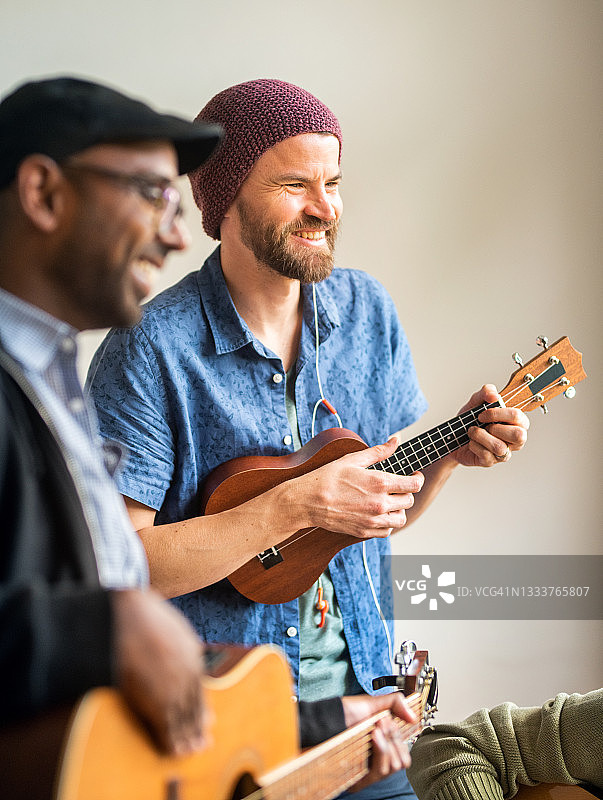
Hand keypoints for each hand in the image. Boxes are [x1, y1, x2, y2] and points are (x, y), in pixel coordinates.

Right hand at [111, 589, 207, 754]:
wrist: (128, 615)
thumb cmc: (146, 614)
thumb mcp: (175, 628)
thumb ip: (184, 645)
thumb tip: (188, 653)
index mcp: (193, 658)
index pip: (200, 691)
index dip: (203, 708)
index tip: (208, 721)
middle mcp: (187, 676)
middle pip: (194, 708)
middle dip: (198, 728)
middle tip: (204, 744)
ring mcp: (172, 689)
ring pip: (183, 720)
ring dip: (187, 739)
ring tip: (191, 752)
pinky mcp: (155, 700)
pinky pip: (165, 727)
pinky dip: (169, 741)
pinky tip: (172, 750)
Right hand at [294, 437, 423, 537]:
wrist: (308, 501)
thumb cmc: (328, 477)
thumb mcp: (353, 459)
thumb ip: (379, 451)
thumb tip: (396, 440)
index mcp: (379, 482)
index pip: (414, 485)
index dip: (417, 479)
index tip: (414, 476)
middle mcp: (379, 503)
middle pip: (409, 501)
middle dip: (406, 492)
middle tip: (398, 487)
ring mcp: (372, 520)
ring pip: (401, 519)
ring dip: (399, 509)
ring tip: (390, 501)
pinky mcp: (364, 532)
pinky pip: (387, 531)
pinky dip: (387, 523)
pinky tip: (379, 513)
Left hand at [342, 693, 415, 790]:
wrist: (326, 720)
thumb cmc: (345, 713)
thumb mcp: (372, 703)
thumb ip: (395, 703)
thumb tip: (414, 717)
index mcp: (384, 743)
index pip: (405, 750)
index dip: (401, 736)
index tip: (391, 721)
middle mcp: (379, 758)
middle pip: (403, 760)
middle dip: (394, 737)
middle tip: (381, 723)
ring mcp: (370, 769)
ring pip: (394, 766)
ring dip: (386, 745)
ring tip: (375, 730)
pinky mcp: (361, 778)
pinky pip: (381, 771)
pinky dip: (381, 750)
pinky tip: (374, 738)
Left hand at [453, 384, 528, 467]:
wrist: (452, 435)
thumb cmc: (470, 419)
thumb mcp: (476, 401)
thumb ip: (486, 392)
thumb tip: (494, 396)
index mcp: (517, 422)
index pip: (518, 416)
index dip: (498, 414)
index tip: (482, 414)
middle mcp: (515, 439)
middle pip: (518, 435)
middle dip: (496, 428)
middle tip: (482, 424)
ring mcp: (504, 452)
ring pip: (500, 447)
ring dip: (481, 436)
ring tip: (472, 432)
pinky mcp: (490, 462)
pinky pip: (486, 455)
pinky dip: (474, 446)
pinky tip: (471, 442)